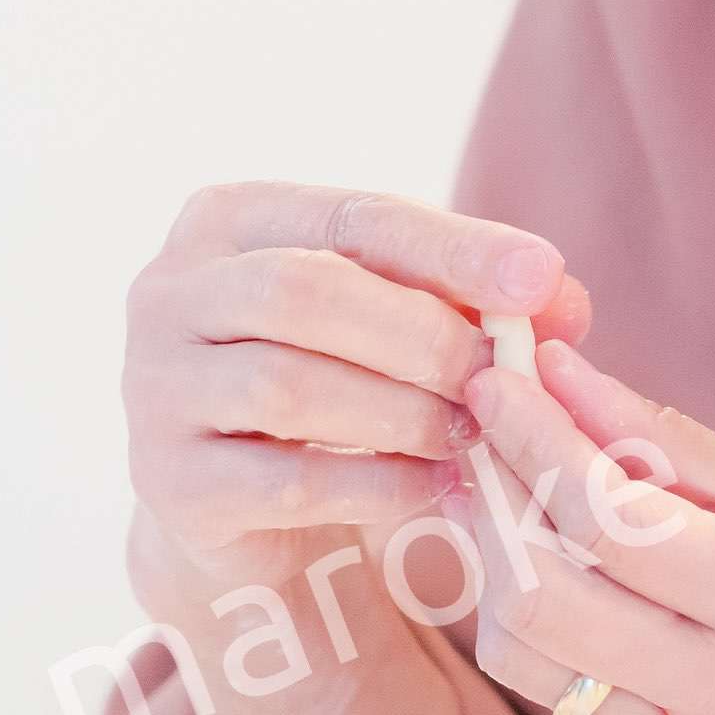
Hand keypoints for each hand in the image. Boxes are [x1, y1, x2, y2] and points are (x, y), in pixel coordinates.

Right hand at [124, 182, 589, 588]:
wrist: (245, 497)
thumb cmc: (341, 371)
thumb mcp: (407, 316)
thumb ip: (482, 298)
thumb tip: (561, 299)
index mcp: (231, 219)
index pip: (353, 216)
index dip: (453, 247)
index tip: (541, 277)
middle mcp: (169, 292)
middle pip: (305, 292)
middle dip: (425, 335)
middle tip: (504, 375)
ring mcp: (153, 387)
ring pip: (287, 386)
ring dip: (403, 410)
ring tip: (473, 432)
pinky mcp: (167, 482)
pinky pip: (283, 480)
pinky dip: (377, 480)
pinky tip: (436, 483)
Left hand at [437, 336, 714, 714]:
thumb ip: (670, 440)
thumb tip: (560, 378)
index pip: (611, 521)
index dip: (539, 442)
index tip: (502, 378)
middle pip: (544, 598)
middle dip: (493, 500)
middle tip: (482, 427)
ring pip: (527, 655)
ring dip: (497, 563)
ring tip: (507, 487)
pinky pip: (562, 691)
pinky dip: (541, 616)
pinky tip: (558, 560)